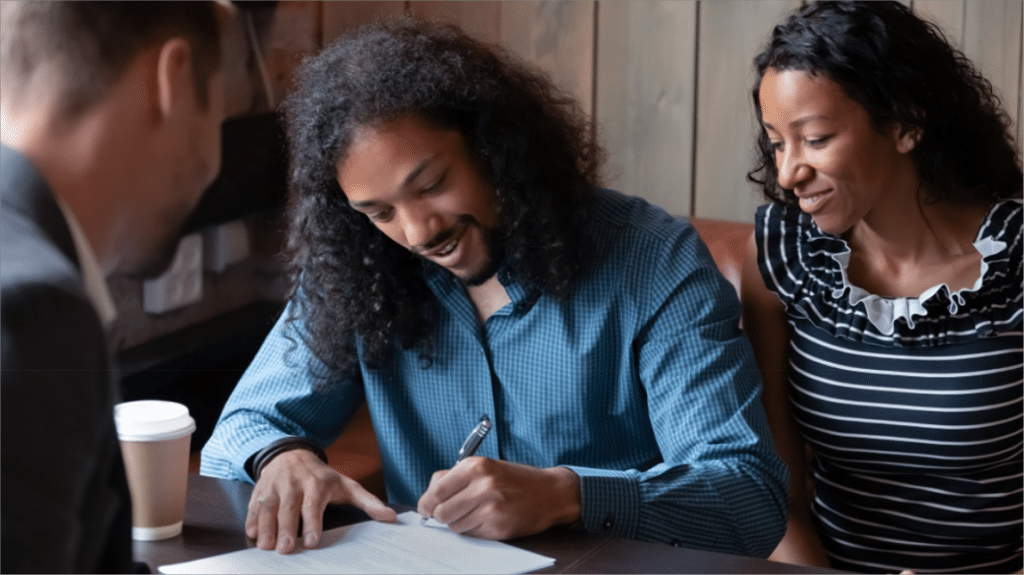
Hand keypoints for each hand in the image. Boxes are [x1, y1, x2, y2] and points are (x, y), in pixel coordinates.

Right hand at [245, 448, 396, 552]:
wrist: (291, 454)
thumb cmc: (321, 476)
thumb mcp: (346, 485)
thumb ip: (368, 502)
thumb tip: (390, 517)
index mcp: (316, 484)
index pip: (313, 505)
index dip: (312, 523)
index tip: (312, 541)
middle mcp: (294, 484)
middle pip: (288, 508)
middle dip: (286, 529)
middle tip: (285, 549)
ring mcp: (274, 487)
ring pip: (268, 507)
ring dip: (266, 527)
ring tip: (267, 546)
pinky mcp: (259, 490)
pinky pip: (253, 506)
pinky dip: (251, 519)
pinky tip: (253, 533)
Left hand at [417, 457, 579, 539]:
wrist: (550, 492)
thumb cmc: (514, 479)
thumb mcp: (485, 467)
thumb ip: (455, 478)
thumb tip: (428, 498)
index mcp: (475, 466)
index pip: (436, 491)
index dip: (426, 503)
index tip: (426, 508)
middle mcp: (483, 485)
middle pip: (441, 512)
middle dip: (441, 516)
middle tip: (449, 513)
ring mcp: (491, 507)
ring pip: (454, 526)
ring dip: (459, 523)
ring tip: (476, 512)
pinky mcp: (498, 527)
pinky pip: (471, 534)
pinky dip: (474, 530)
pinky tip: (488, 519)